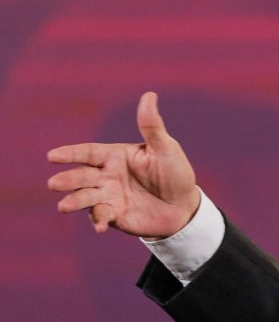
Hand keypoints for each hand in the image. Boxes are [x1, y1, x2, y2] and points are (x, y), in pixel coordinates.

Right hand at [47, 92, 199, 237]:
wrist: (184, 206)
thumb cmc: (175, 173)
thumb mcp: (165, 148)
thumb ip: (152, 126)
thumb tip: (150, 95)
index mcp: (115, 156)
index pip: (88, 153)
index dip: (70, 154)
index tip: (52, 156)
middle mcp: (106, 176)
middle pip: (82, 176)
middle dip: (67, 180)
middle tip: (54, 184)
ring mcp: (108, 196)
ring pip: (85, 197)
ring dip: (74, 201)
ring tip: (63, 205)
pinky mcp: (114, 215)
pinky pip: (101, 217)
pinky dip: (98, 221)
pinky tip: (99, 227)